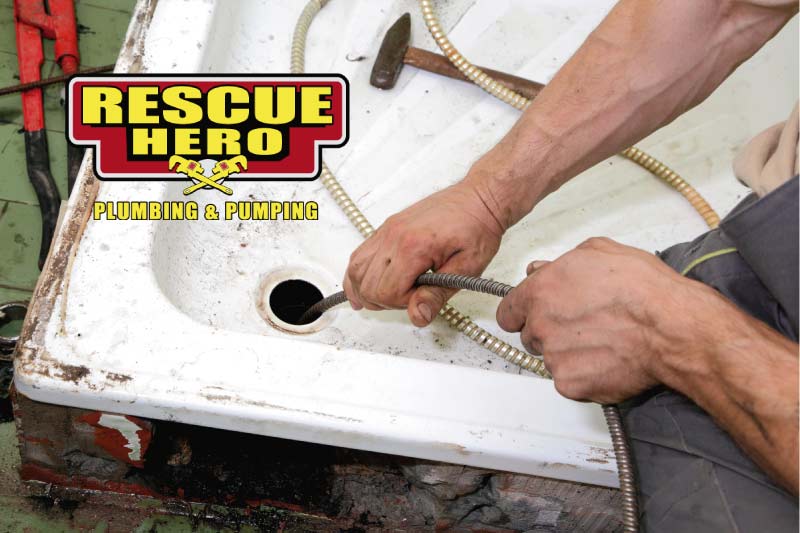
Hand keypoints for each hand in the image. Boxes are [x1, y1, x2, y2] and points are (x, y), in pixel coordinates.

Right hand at [344, 181, 503, 325]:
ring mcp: (387, 230)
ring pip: (356, 270)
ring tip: (384, 300)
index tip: (423, 298)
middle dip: (386, 301)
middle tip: (411, 298)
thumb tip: (417, 316)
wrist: (478, 199)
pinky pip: (359, 254)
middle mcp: (394, 236)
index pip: (387, 292)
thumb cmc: (477, 228)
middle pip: (368, 284)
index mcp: (414, 247)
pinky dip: (358, 274)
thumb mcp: (467, 268)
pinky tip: (362, 287)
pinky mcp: (387, 228)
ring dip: (366, 290)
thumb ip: (438, 294)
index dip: (403, 304)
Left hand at [496, 237, 708, 403]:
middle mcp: (541, 325)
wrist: (670, 327)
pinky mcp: (570, 384)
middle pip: (530, 336)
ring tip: (603, 341)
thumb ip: (559, 263)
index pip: (508, 312)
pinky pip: (569, 381)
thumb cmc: (642, 289)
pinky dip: (585, 375)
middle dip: (550, 332)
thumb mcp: (598, 252)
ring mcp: (554, 357)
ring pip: (551, 359)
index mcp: (541, 292)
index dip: (522, 314)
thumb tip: (542, 269)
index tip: (531, 317)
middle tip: (582, 326)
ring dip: (569, 354)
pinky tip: (607, 360)